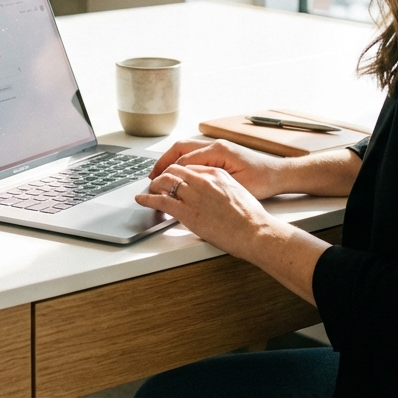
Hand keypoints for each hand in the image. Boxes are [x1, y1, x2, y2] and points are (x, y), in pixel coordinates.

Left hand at [135, 163, 280, 260]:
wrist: (255, 231)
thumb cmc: (251, 217)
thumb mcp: (237, 191)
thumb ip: (221, 187)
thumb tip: (212, 193)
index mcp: (217, 174)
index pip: (189, 166)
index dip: (177, 171)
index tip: (172, 176)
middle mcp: (204, 181)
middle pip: (174, 170)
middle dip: (163, 175)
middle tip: (157, 182)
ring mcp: (195, 195)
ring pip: (165, 182)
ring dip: (154, 185)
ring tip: (149, 189)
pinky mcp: (188, 212)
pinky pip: (161, 201)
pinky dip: (148, 199)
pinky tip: (141, 199)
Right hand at [148, 139, 289, 199]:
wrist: (279, 174)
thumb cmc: (262, 181)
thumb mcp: (234, 186)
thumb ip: (209, 184)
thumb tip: (186, 188)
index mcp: (218, 151)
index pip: (183, 160)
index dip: (167, 173)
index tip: (155, 184)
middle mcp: (216, 145)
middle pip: (180, 149)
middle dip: (163, 163)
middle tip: (151, 178)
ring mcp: (217, 147)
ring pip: (186, 150)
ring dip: (171, 162)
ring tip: (160, 176)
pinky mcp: (220, 152)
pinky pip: (195, 154)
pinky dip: (183, 162)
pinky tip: (178, 175)